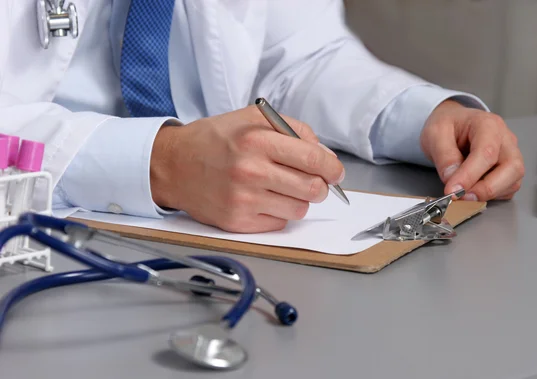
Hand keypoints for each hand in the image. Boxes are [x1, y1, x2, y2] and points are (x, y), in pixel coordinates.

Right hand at [149, 106, 344, 232]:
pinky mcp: (237, 222)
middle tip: (313, 182)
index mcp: (257, 140)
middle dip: (320, 186)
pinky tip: (264, 199)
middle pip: (313, 189)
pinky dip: (279, 213)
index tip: (335, 172)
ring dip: (298, 200)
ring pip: (299, 209)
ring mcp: (244, 200)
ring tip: (282, 188)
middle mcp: (251, 171)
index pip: (314, 159)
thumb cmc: (215, 140)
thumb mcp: (252, 118)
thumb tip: (324, 155)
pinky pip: (279, 223)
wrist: (173, 165)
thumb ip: (293, 129)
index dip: (333, 168)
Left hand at [420, 100, 524, 200]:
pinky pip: (508, 187)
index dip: (470, 175)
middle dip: (487, 188)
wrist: (452, 124)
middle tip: (463, 197)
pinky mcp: (508, 170)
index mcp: (488, 124)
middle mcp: (505, 139)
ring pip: (513, 180)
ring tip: (464, 194)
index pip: (486, 152)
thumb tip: (452, 179)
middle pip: (512, 167)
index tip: (453, 190)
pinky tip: (473, 191)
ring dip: (490, 193)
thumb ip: (444, 156)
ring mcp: (510, 154)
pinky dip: (493, 195)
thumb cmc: (447, 125)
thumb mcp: (435, 134)